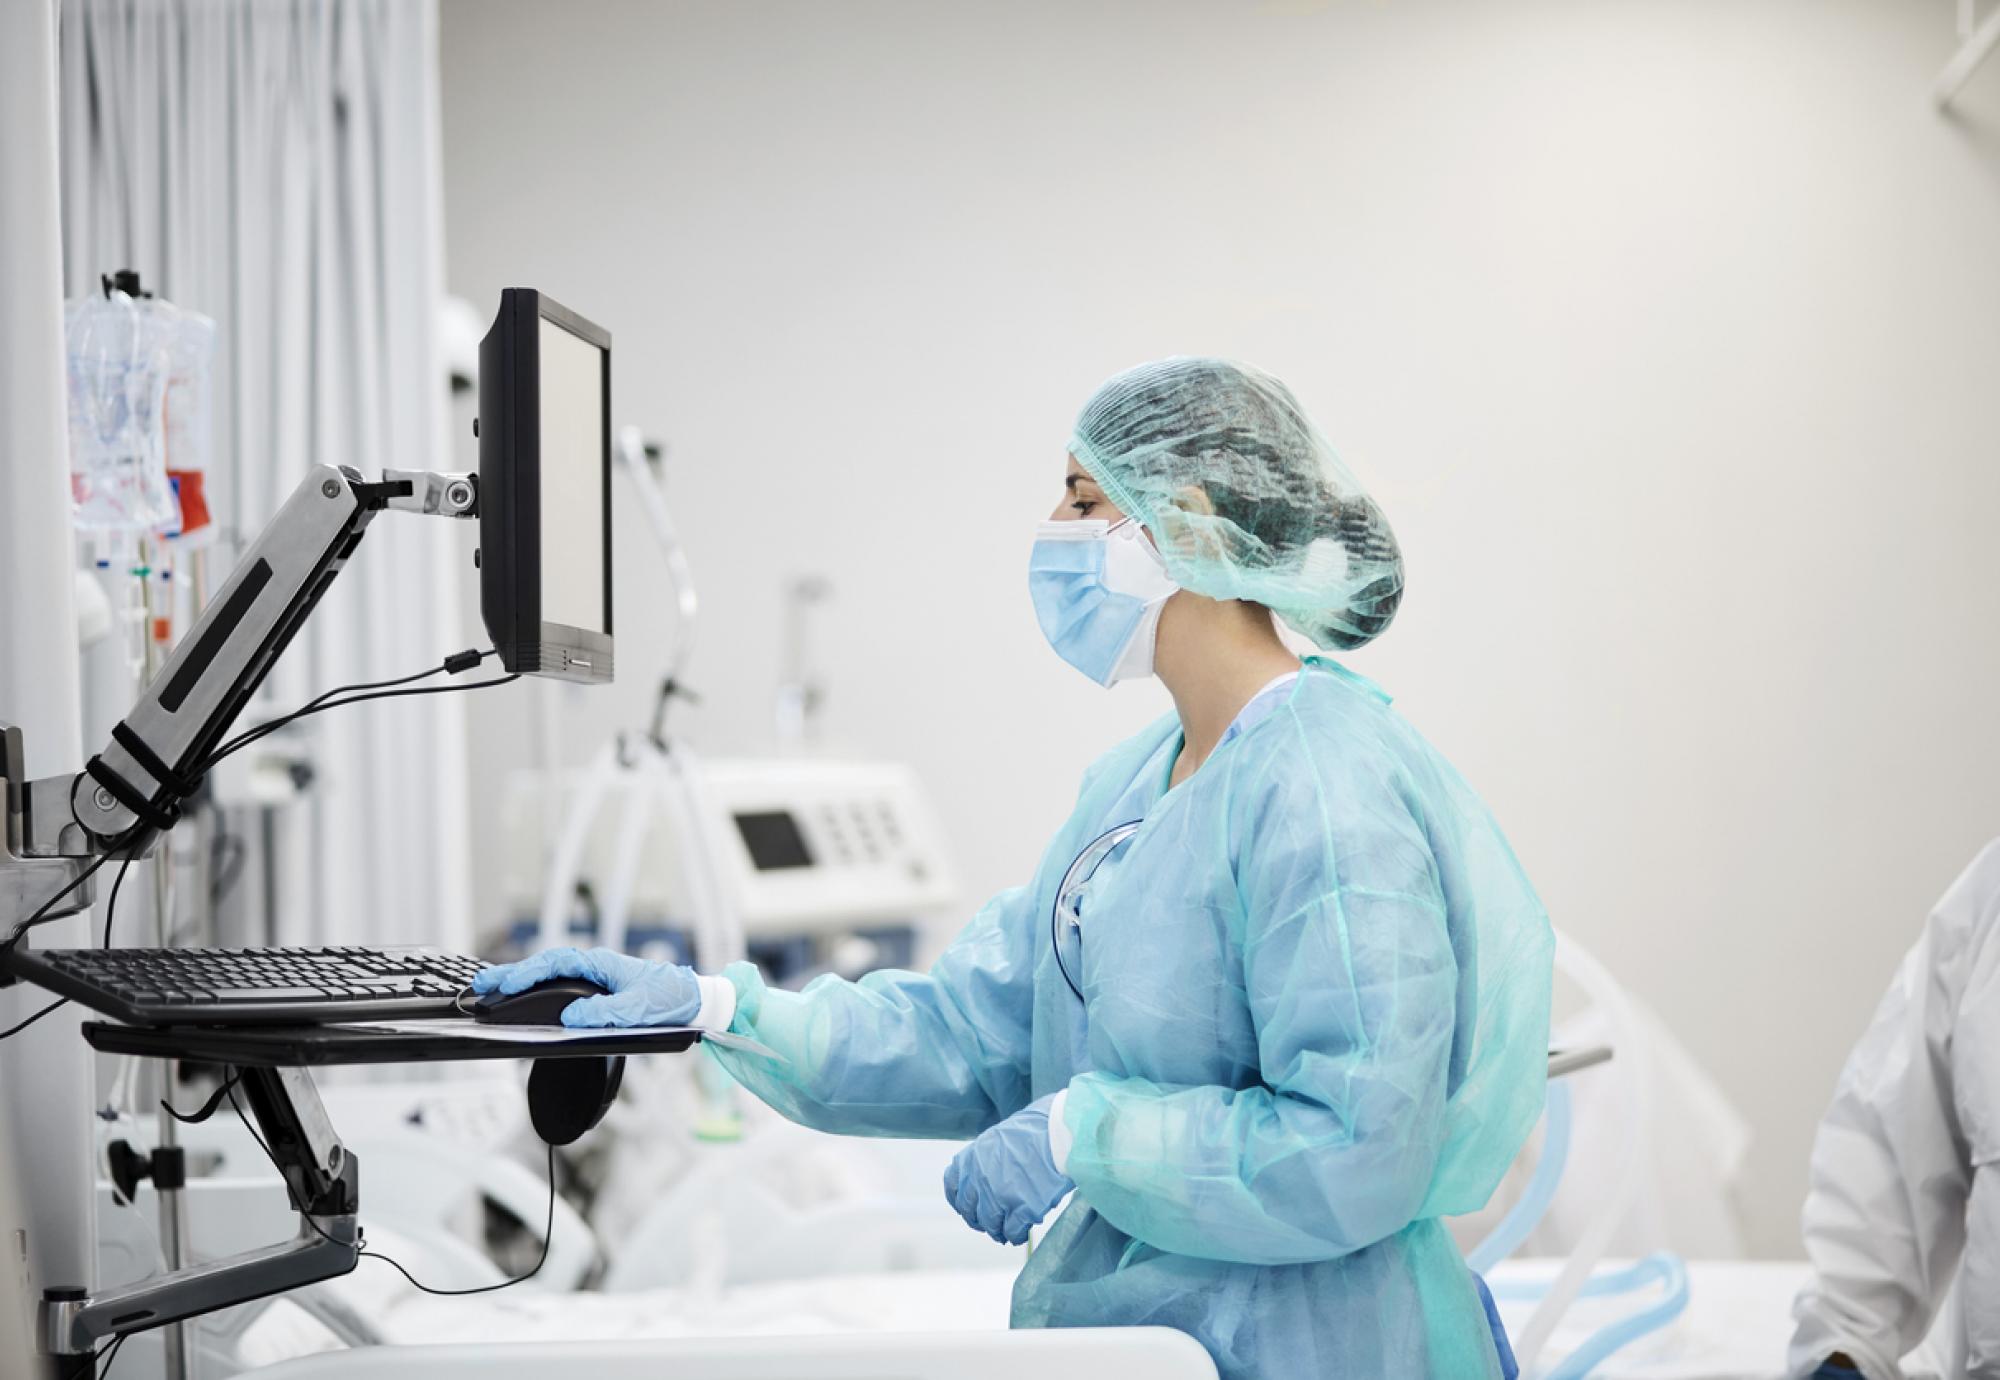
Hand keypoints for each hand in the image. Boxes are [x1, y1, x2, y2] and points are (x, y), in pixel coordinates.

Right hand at [471, 946, 702, 1027]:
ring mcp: (595, 978)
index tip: (507, 985)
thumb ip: (605, 1013)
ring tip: (493, 989)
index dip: (528, 973)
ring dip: (522, 980)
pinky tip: (524, 997)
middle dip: (513, 974)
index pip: (556, 962)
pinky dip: (538, 989)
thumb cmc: (671, 998)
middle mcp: (595, 967)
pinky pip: (560, 986)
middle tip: (481, 985)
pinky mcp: (597, 991)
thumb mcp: (639, 1008)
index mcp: (602, 964)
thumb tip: (572, 1018)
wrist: (694, 1000)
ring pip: (550, 975)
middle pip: (545, 965)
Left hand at [942, 1093, 1073, 1244]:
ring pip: (991, 1224)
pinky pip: (1013, 1231)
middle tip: (989, 1224)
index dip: (959, 1201)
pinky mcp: (1022, 1210)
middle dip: (979, 1220)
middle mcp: (980, 1179)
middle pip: (971, 1210)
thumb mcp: (998, 1137)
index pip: (953, 1187)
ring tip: (1005, 1234)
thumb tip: (985, 1177)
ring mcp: (1000, 1196)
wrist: (1060, 1133)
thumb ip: (985, 1159)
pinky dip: (1016, 1236)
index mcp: (972, 1159)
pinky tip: (1021, 1234)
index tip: (966, 1208)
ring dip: (997, 1231)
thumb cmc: (1036, 1129)